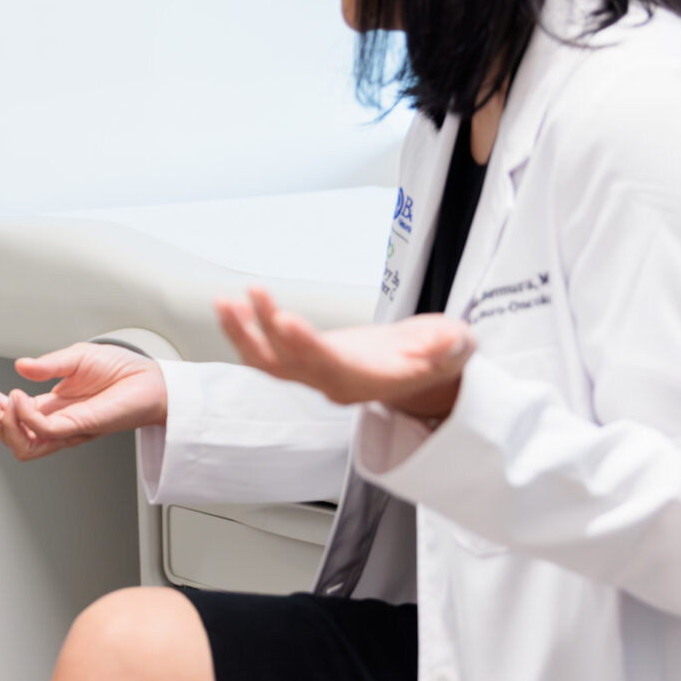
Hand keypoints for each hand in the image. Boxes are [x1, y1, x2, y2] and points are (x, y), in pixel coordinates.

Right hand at [0, 341, 166, 460]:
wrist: (151, 379)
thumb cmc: (121, 371)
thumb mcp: (75, 358)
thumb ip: (46, 365)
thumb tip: (20, 366)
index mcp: (52, 407)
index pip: (12, 415)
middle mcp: (57, 422)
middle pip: (11, 437)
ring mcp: (67, 429)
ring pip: (23, 446)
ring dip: (3, 425)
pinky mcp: (80, 428)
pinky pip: (44, 431)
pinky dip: (25, 417)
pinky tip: (19, 398)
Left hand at [216, 286, 472, 419]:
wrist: (424, 371)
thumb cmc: (437, 356)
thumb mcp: (455, 348)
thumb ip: (449, 347)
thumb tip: (449, 342)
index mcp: (367, 381)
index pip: (330, 365)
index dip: (305, 345)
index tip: (284, 321)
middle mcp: (335, 383)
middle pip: (291, 363)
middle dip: (267, 331)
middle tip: (252, 296)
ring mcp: (316, 375)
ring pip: (270, 363)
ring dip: (243, 334)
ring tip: (225, 303)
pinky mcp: (305, 363)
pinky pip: (267, 354)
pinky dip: (246, 332)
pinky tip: (232, 307)